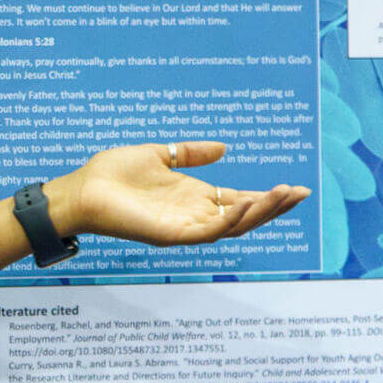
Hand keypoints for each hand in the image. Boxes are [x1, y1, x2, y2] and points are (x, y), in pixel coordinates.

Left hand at [54, 142, 309, 246]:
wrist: (81, 189)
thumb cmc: (112, 174)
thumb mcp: (160, 154)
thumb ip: (190, 153)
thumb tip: (224, 147)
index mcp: (192, 197)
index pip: (237, 200)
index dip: (265, 197)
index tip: (292, 188)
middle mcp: (192, 214)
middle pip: (242, 216)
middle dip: (273, 207)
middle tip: (301, 193)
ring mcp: (183, 226)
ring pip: (232, 226)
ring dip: (260, 213)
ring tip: (284, 196)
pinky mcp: (171, 234)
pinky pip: (208, 232)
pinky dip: (230, 220)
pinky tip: (248, 204)